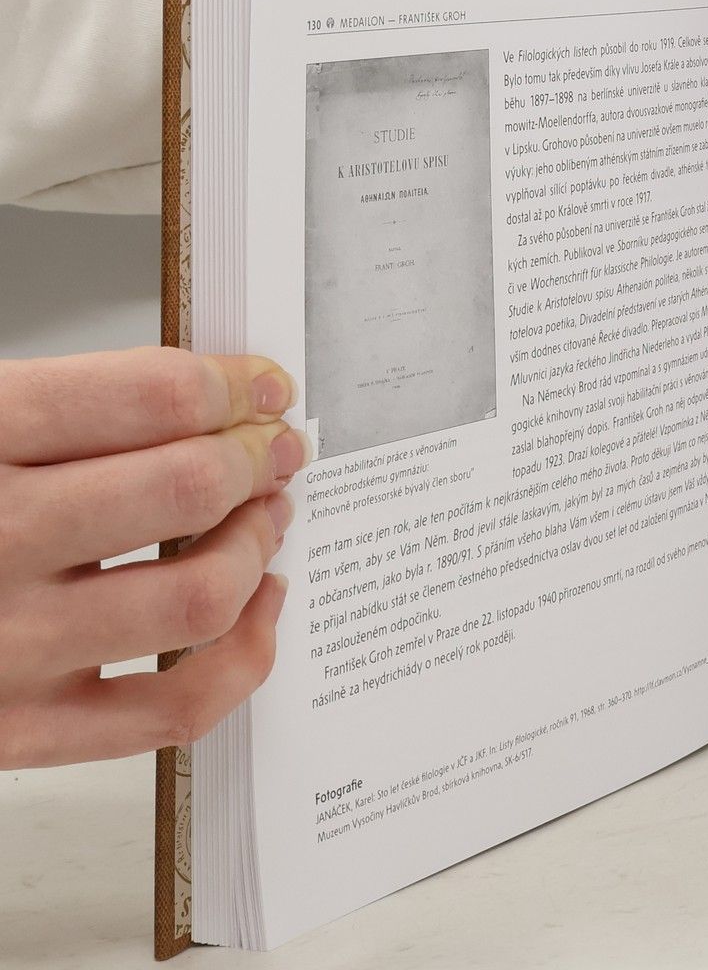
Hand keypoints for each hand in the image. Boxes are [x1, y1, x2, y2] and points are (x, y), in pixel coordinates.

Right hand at [0, 348, 306, 765]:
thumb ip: (74, 402)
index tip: (261, 386)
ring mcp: (4, 646)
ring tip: (263, 517)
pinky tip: (255, 607)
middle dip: (256, 457)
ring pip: (196, 596)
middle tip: (273, 447)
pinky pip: (171, 710)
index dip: (234, 384)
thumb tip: (211, 393)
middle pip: (188, 485)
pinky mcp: (14, 730)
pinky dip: (243, 656)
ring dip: (257, 547)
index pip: (152, 396)